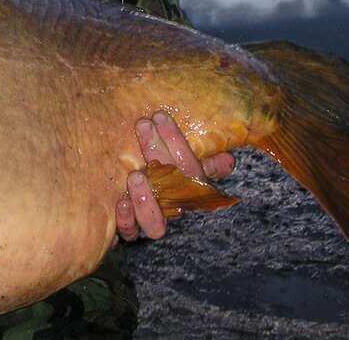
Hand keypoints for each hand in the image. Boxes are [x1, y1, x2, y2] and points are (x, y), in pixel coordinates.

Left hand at [115, 111, 234, 241]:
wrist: (123, 203)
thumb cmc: (159, 175)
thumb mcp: (180, 165)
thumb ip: (203, 163)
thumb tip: (228, 160)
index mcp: (188, 189)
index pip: (190, 166)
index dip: (177, 141)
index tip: (160, 116)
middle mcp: (173, 207)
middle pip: (173, 188)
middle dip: (159, 153)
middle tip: (144, 126)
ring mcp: (151, 220)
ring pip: (155, 223)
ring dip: (146, 199)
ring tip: (135, 175)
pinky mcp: (130, 229)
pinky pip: (130, 232)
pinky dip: (126, 219)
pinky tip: (120, 201)